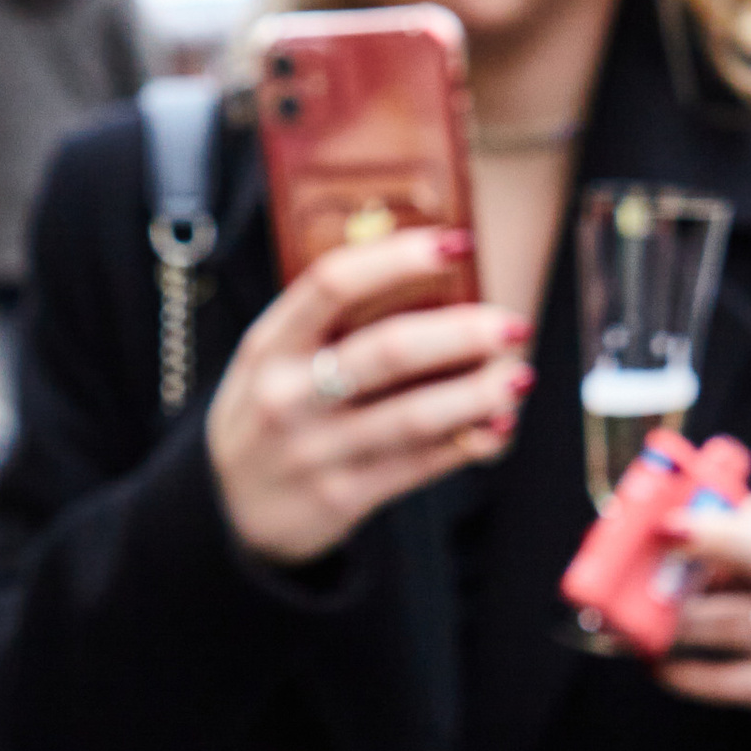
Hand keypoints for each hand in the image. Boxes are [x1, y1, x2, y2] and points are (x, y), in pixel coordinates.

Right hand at [205, 224, 531, 565]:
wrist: (231, 507)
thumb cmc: (274, 409)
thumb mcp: (277, 357)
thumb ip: (335, 321)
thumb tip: (434, 274)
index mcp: (270, 344)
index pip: (333, 284)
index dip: (398, 258)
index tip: (457, 244)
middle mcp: (287, 396)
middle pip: (385, 351)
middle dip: (459, 334)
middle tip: (511, 324)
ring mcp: (315, 451)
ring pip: (412, 417)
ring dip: (476, 395)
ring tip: (519, 379)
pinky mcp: (344, 497)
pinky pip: (419, 466)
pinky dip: (466, 444)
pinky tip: (497, 427)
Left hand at [656, 493, 750, 735]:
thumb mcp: (737, 557)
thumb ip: (702, 543)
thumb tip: (640, 543)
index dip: (718, 527)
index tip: (668, 527)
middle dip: (709, 560)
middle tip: (652, 567)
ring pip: (746, 625)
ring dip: (685, 627)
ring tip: (636, 630)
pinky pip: (745, 681)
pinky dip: (696, 676)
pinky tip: (662, 669)